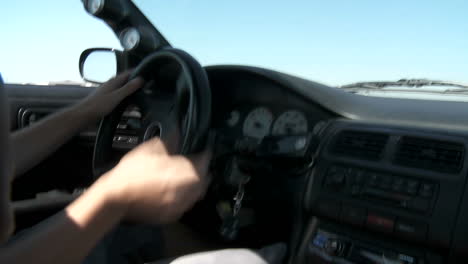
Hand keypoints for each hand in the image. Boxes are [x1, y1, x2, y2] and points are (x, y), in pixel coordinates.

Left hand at [80, 71, 143, 118]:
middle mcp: (112, 85)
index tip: (148, 75)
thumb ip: (128, 88)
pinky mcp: (108, 100)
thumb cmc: (99, 105)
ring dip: (132, 93)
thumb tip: (140, 79)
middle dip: (137, 83)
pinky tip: (131, 106)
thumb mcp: (116, 96)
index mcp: (114, 81)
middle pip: (127, 81)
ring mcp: (109, 92)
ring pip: (124, 90)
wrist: (84, 115)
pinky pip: (121, 98)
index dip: (138, 72)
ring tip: (142, 97)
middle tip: (148, 88)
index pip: (128, 73)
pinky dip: (127, 100)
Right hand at [95, 137, 211, 223]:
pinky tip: (178, 190)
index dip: (205, 152)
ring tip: (189, 176)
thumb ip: (171, 140)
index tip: (203, 148)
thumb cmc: (132, 171)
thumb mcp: (152, 148)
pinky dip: (186, 196)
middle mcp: (188, 190)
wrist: (116, 197)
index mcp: (186, 171)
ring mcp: (181, 205)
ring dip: (196, 183)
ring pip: (198, 193)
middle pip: (206, 179)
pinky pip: (186, 204)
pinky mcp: (173, 216)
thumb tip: (180, 133)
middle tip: (197, 162)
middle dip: (203, 169)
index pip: (205, 160)